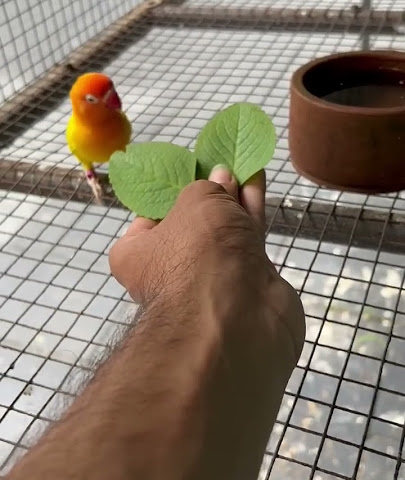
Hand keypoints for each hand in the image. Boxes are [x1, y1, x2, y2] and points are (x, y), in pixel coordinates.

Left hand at [109, 166, 304, 362]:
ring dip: (233, 198)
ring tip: (245, 162)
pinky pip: (247, 238)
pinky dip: (252, 211)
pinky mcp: (245, 283)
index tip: (188, 169)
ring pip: (222, 229)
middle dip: (208, 192)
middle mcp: (170, 268)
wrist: (237, 319)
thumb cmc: (197, 254)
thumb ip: (210, 186)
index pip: (149, 216)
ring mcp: (210, 278)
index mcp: (137, 253)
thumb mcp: (196, 202)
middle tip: (223, 161)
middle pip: (190, 221)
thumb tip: (222, 178)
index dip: (169, 190)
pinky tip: (258, 179)